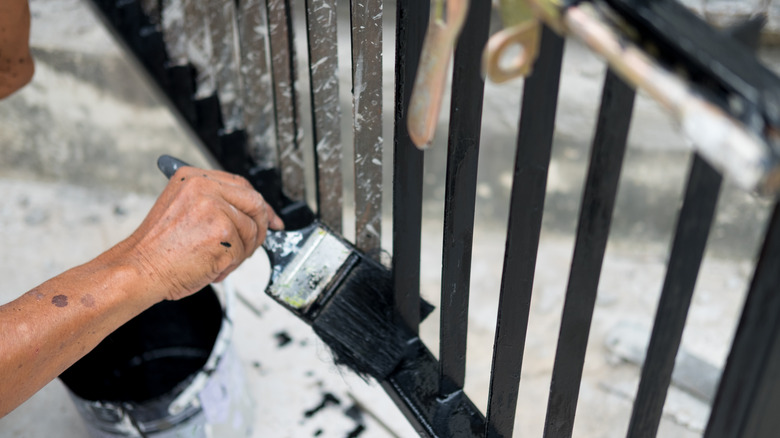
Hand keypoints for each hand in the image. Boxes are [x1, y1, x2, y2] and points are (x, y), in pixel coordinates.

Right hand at [115, 167, 283, 301]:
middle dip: (259, 228)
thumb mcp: (181, 209)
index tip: (271, 218)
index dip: (259, 205)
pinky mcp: (223, 233)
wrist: (139, 270)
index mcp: (193, 178)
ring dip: (239, 253)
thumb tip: (249, 213)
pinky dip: (230, 266)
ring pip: (251, 231)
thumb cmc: (157, 249)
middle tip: (252, 244)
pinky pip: (242, 252)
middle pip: (255, 203)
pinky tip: (210, 268)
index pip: (240, 185)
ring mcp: (216, 209)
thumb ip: (213, 204)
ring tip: (214, 261)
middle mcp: (204, 188)